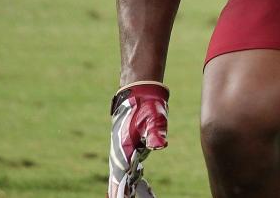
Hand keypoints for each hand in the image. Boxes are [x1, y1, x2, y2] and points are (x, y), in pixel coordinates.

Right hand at [108, 81, 168, 197]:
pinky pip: (129, 171)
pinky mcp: (129, 150)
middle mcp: (120, 154)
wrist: (139, 92)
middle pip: (119, 182)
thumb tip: (160, 145)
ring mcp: (123, 152)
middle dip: (121, 194)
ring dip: (126, 191)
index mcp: (124, 150)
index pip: (121, 178)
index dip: (120, 192)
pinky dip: (132, 182)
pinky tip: (138, 190)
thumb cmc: (146, 105)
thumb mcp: (153, 118)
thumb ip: (155, 132)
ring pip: (122, 178)